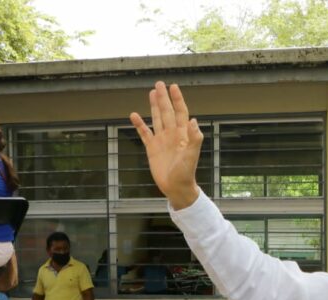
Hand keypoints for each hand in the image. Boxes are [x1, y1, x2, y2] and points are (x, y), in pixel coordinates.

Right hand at [129, 82, 203, 209]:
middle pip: (167, 112)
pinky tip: (134, 115)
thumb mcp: (192, 155)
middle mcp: (172, 134)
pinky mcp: (152, 148)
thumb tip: (194, 120)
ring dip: (154, 106)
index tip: (173, 86)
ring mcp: (162, 140)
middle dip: (163, 98)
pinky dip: (139, 125)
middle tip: (159, 84)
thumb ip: (194, 138)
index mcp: (183, 134)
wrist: (176, 187)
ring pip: (157, 119)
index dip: (177, 99)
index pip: (181, 112)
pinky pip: (144, 133)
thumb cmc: (186, 172)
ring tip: (151, 93)